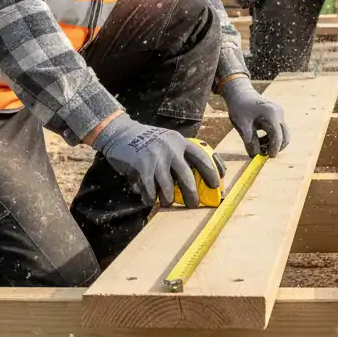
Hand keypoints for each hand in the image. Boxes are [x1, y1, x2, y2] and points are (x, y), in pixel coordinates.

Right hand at [92, 114, 223, 206]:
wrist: (121, 132)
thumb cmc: (148, 141)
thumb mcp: (168, 141)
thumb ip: (180, 154)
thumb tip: (197, 178)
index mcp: (180, 141)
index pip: (201, 156)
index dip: (211, 171)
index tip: (216, 185)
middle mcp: (171, 148)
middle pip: (186, 176)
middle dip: (191, 193)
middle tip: (193, 204)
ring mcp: (156, 157)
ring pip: (167, 186)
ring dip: (168, 198)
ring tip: (167, 203)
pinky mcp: (142, 165)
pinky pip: (150, 188)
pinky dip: (150, 197)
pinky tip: (150, 199)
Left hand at [220, 76, 289, 157]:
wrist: (240, 93)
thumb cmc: (239, 108)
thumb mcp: (242, 125)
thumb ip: (249, 140)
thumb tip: (255, 155)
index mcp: (271, 114)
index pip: (277, 136)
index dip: (274, 148)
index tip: (268, 157)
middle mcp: (278, 113)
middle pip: (285, 136)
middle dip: (277, 147)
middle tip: (263, 153)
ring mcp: (279, 113)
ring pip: (283, 134)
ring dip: (273, 143)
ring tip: (257, 144)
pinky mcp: (277, 115)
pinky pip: (279, 130)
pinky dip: (272, 137)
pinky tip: (260, 138)